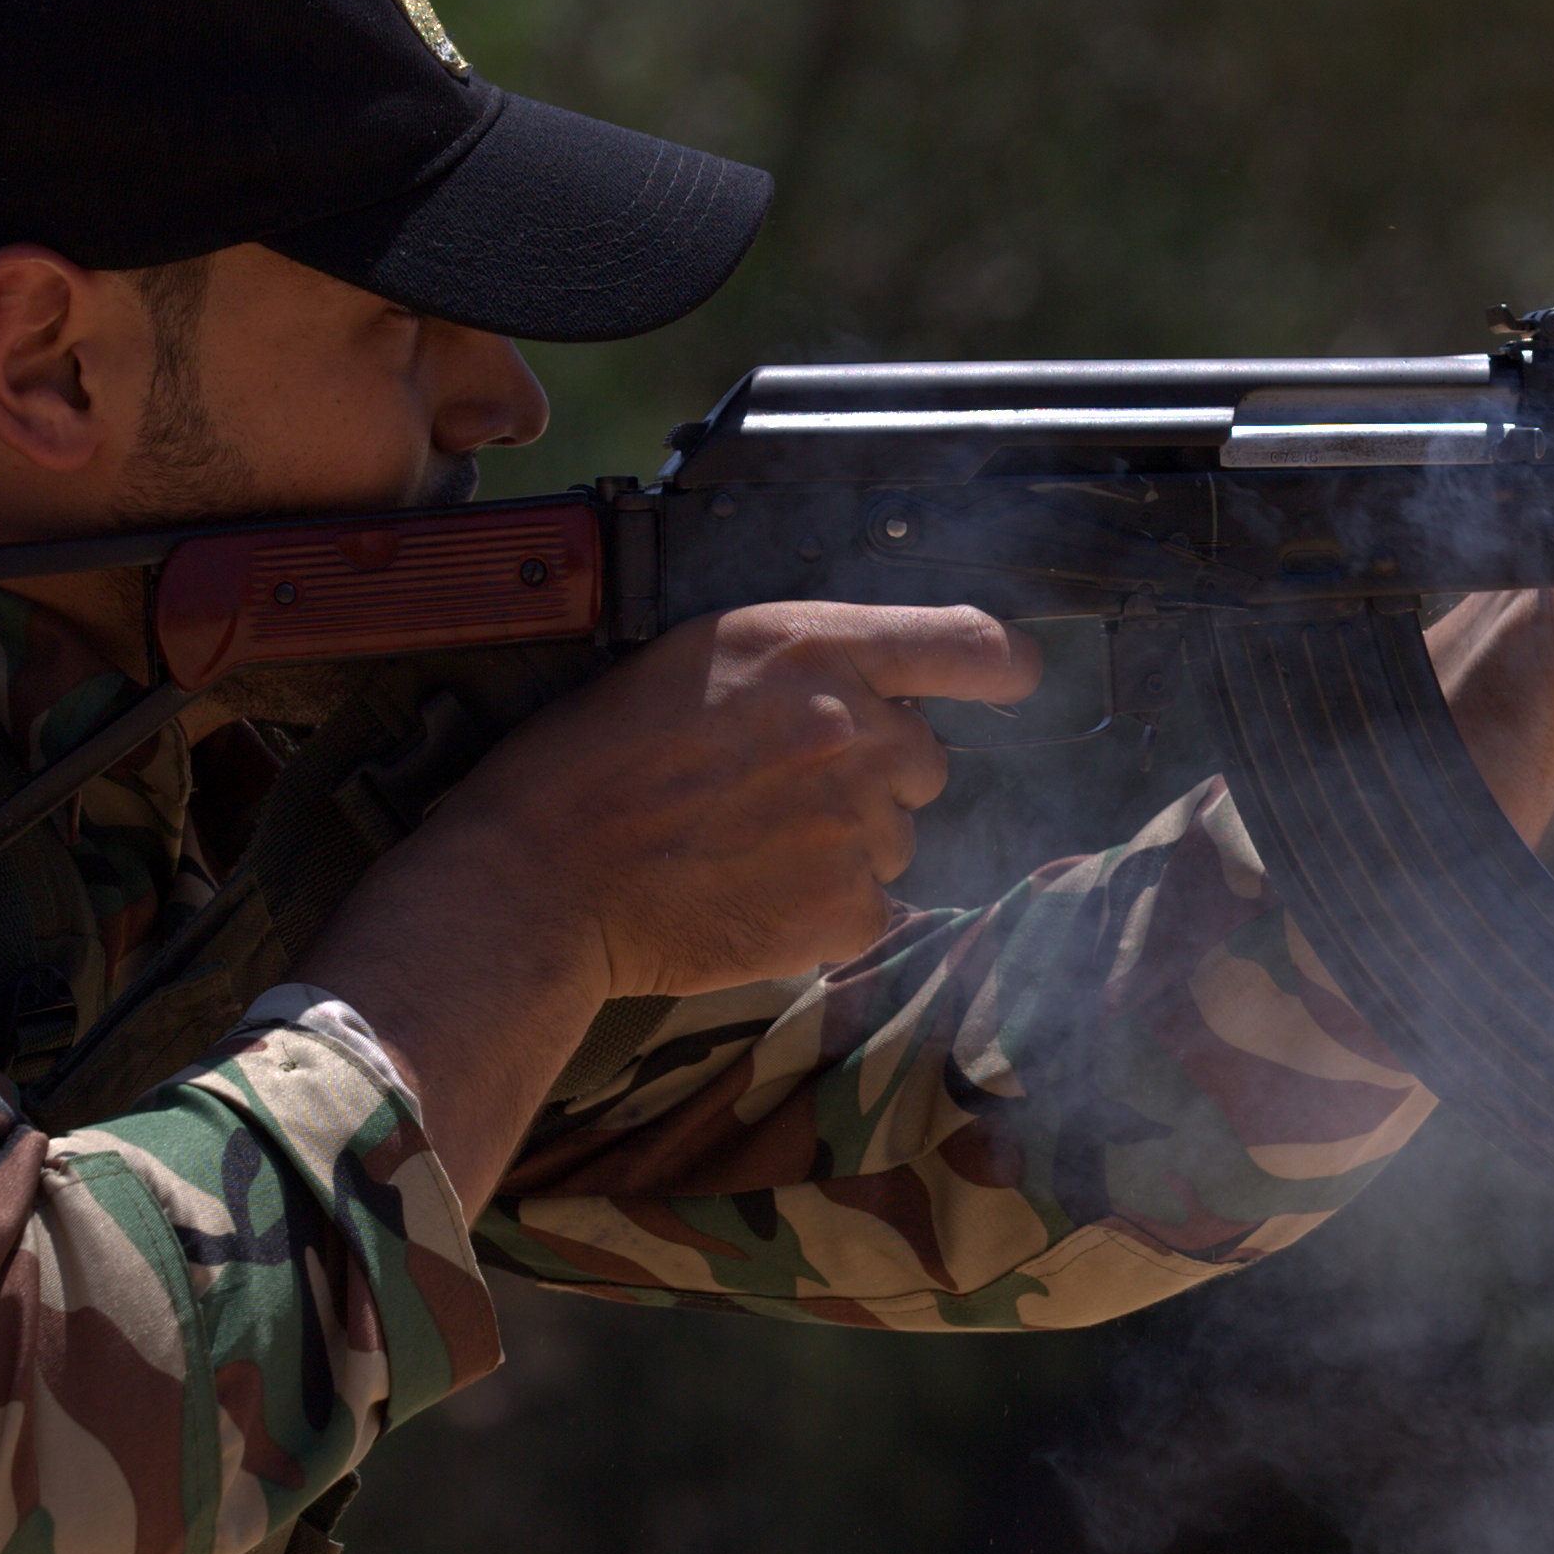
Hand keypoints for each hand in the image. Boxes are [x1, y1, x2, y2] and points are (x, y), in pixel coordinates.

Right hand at [401, 600, 1041, 998]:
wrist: (541, 879)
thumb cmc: (595, 763)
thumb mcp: (697, 659)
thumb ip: (803, 666)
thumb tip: (881, 693)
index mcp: (810, 647)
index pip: (965, 641)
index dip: (1002, 665)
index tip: (1012, 678)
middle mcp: (850, 729)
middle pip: (925, 760)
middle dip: (872, 777)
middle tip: (774, 793)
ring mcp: (854, 825)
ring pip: (898, 839)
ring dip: (844, 846)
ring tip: (744, 847)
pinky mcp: (845, 910)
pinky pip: (872, 908)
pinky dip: (822, 911)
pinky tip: (748, 895)